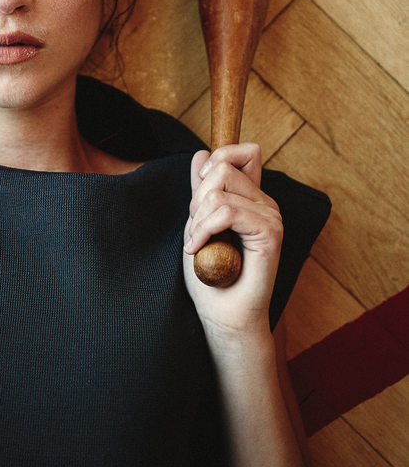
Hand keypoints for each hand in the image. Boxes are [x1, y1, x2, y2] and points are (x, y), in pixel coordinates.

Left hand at [183, 143, 282, 332]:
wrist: (224, 314)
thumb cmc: (211, 275)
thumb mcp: (198, 224)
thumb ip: (202, 191)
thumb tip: (201, 155)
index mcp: (251, 198)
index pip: (244, 152)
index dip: (216, 159)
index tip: (199, 195)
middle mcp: (265, 203)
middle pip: (222, 167)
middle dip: (196, 200)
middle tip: (197, 232)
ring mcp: (271, 216)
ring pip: (219, 190)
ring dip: (197, 220)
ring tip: (199, 245)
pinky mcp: (270, 232)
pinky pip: (226, 211)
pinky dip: (203, 230)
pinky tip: (197, 249)